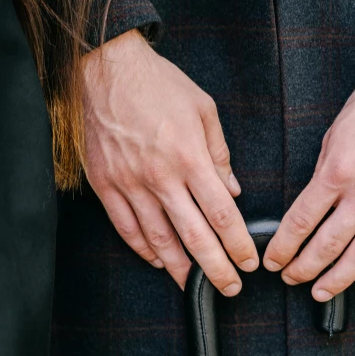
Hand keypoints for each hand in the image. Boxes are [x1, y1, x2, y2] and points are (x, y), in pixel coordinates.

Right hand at [82, 30, 257, 294]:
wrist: (108, 67)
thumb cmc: (159, 84)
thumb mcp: (204, 110)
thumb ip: (220, 154)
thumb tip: (232, 190)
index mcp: (190, 158)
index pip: (221, 214)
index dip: (238, 244)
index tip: (249, 263)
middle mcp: (161, 177)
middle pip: (194, 236)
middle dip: (216, 268)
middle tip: (230, 288)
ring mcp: (130, 183)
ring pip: (158, 239)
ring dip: (179, 267)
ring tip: (194, 285)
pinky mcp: (105, 183)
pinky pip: (125, 226)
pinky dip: (142, 249)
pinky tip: (157, 260)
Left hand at [263, 45, 354, 300]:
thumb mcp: (332, 135)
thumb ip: (322, 176)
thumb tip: (310, 211)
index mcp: (338, 170)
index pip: (300, 222)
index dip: (282, 247)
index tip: (273, 260)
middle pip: (328, 245)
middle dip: (303, 268)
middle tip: (290, 278)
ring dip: (338, 280)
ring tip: (321, 291)